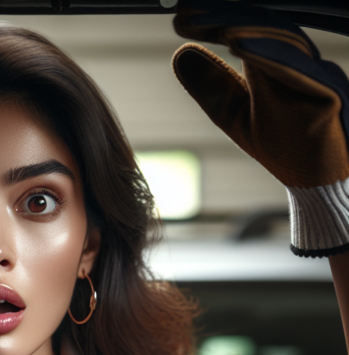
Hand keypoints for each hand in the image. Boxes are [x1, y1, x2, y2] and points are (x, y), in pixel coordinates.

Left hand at [172, 0, 348, 256]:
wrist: (319, 182)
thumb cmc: (282, 147)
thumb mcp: (233, 114)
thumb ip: (211, 85)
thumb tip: (180, 53)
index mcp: (279, 63)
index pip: (246, 29)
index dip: (215, 18)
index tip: (181, 17)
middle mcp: (301, 61)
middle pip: (264, 27)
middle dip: (224, 16)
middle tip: (186, 13)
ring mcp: (318, 76)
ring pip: (284, 41)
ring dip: (245, 28)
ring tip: (213, 25)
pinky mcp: (330, 96)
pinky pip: (299, 70)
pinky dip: (269, 55)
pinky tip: (240, 45)